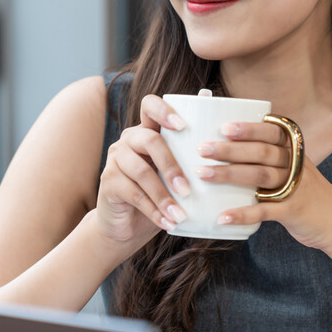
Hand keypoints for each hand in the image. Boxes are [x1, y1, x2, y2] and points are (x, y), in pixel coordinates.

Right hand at [96, 94, 190, 247]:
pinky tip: (168, 223)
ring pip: (142, 172)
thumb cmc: (160, 196)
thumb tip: (223, 143)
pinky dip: (153, 210)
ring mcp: (115, 159)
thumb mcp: (176, 177)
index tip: (183, 126)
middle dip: (172, 166)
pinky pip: (133, 193)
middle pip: (150, 140)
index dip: (164, 110)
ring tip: (181, 215)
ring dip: (164, 196)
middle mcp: (129, 140)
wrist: (127, 226)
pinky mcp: (108, 181)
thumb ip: (191, 159)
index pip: (150, 105)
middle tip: (188, 190)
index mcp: (147, 131)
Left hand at [196, 119, 331, 249]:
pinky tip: (222, 217)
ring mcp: (296, 188)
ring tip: (203, 174)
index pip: (272, 132)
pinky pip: (264, 212)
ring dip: (229, 174)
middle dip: (230, 149)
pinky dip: (242, 214)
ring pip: (259, 177)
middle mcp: (296, 166)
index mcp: (296, 152)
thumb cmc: (309, 194)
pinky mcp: (293, 212)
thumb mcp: (297, 170)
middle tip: (202, 148)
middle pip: (261, 152)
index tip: (224, 126)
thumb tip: (232, 147)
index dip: (249, 128)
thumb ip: (273, 159)